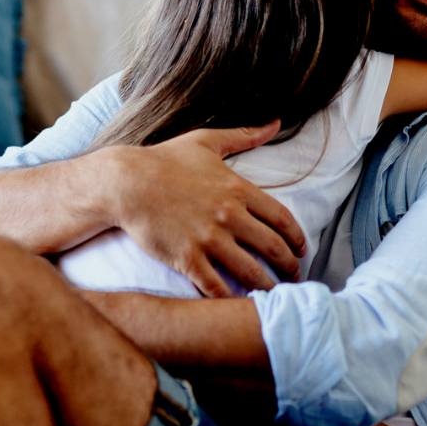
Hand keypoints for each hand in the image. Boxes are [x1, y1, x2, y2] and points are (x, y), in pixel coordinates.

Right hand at [102, 122, 305, 297]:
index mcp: (239, 190)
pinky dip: (230, 298)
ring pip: (250, 271)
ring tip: (273, 294)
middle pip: (273, 248)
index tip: (302, 250)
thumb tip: (275, 122)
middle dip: (289, 265)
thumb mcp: (207, 142)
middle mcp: (229, 216)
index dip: (297, 239)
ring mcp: (208, 239)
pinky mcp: (187, 259)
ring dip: (266, 286)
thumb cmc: (164, 160)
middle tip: (294, 276)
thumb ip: (245, 134)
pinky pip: (216, 286)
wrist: (124, 183)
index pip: (283, 219)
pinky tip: (238, 303)